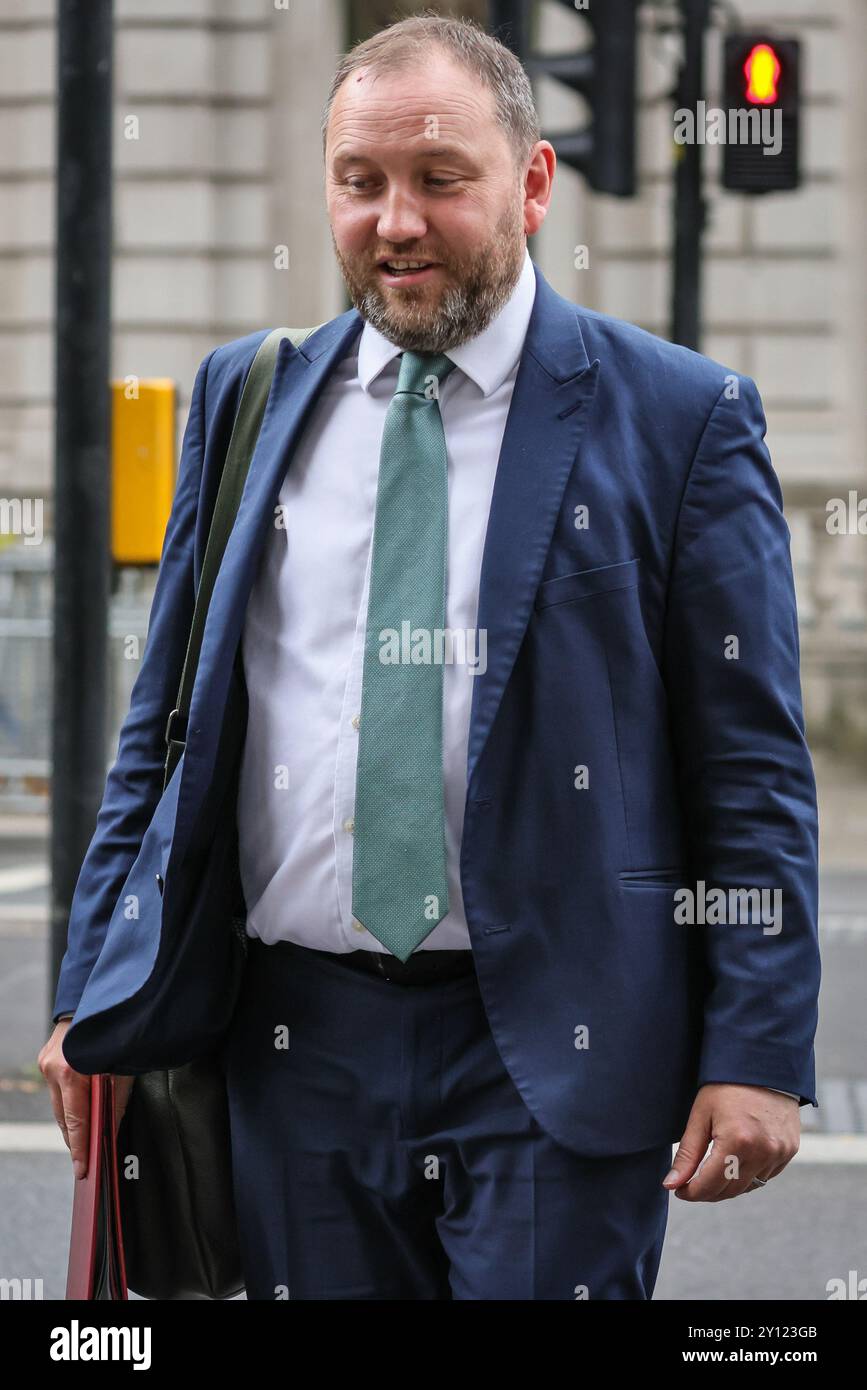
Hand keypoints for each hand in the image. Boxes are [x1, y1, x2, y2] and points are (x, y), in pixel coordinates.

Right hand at [37, 1021, 135, 1179]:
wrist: (97, 998)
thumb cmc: (115, 1029)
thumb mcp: (124, 1067)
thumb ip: (115, 1099)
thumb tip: (111, 1128)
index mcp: (72, 1071)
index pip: (75, 1121)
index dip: (80, 1148)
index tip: (82, 1169)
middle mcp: (54, 1068)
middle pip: (64, 1116)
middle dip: (75, 1139)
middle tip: (84, 1160)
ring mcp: (47, 1062)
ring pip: (59, 1104)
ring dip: (72, 1121)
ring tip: (83, 1140)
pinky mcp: (46, 1057)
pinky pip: (57, 1089)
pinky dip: (69, 1102)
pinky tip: (79, 1111)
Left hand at [663, 1083, 799, 1200]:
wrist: (763, 1063)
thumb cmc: (726, 1086)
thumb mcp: (700, 1115)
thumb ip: (687, 1153)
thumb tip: (671, 1184)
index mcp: (737, 1142)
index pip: (710, 1185)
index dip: (691, 1192)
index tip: (679, 1190)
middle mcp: (763, 1152)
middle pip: (730, 1190)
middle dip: (708, 1192)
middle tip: (691, 1184)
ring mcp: (780, 1153)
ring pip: (749, 1187)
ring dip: (728, 1186)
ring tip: (711, 1174)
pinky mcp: (790, 1150)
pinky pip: (765, 1176)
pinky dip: (748, 1176)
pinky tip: (735, 1165)